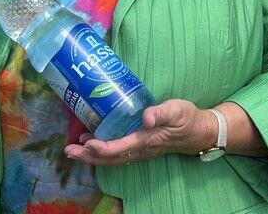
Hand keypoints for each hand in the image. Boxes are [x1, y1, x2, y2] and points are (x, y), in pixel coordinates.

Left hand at [64, 99, 217, 165]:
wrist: (199, 132)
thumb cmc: (187, 118)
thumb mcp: (177, 110)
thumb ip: (161, 113)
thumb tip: (146, 117)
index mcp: (147, 140)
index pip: (120, 148)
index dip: (102, 147)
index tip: (86, 143)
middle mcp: (140, 149)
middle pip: (111, 158)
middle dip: (88, 156)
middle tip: (68, 151)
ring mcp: (139, 150)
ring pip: (112, 158)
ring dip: (91, 156)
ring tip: (72, 149)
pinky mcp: (139, 146)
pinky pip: (117, 153)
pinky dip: (101, 151)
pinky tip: (90, 143)